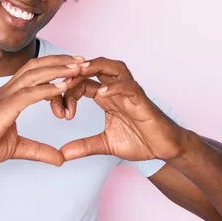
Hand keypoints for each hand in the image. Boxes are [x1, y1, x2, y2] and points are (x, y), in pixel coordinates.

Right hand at [0, 55, 89, 167]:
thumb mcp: (15, 149)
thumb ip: (38, 150)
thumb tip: (60, 159)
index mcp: (9, 96)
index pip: (35, 74)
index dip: (55, 68)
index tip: (74, 68)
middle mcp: (7, 91)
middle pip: (37, 66)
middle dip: (62, 61)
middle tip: (84, 60)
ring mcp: (4, 97)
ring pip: (35, 74)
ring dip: (59, 68)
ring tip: (80, 67)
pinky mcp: (3, 107)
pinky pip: (30, 94)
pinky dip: (49, 88)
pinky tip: (65, 86)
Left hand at [59, 57, 186, 161]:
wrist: (165, 149)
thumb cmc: (139, 140)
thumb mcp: (105, 145)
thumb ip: (84, 146)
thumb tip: (62, 154)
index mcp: (106, 96)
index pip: (81, 83)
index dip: (66, 92)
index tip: (57, 111)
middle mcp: (116, 89)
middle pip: (94, 67)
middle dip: (76, 71)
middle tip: (58, 81)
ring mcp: (129, 92)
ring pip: (113, 67)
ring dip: (95, 66)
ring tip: (78, 72)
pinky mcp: (142, 100)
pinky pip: (129, 86)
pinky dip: (115, 87)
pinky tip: (101, 93)